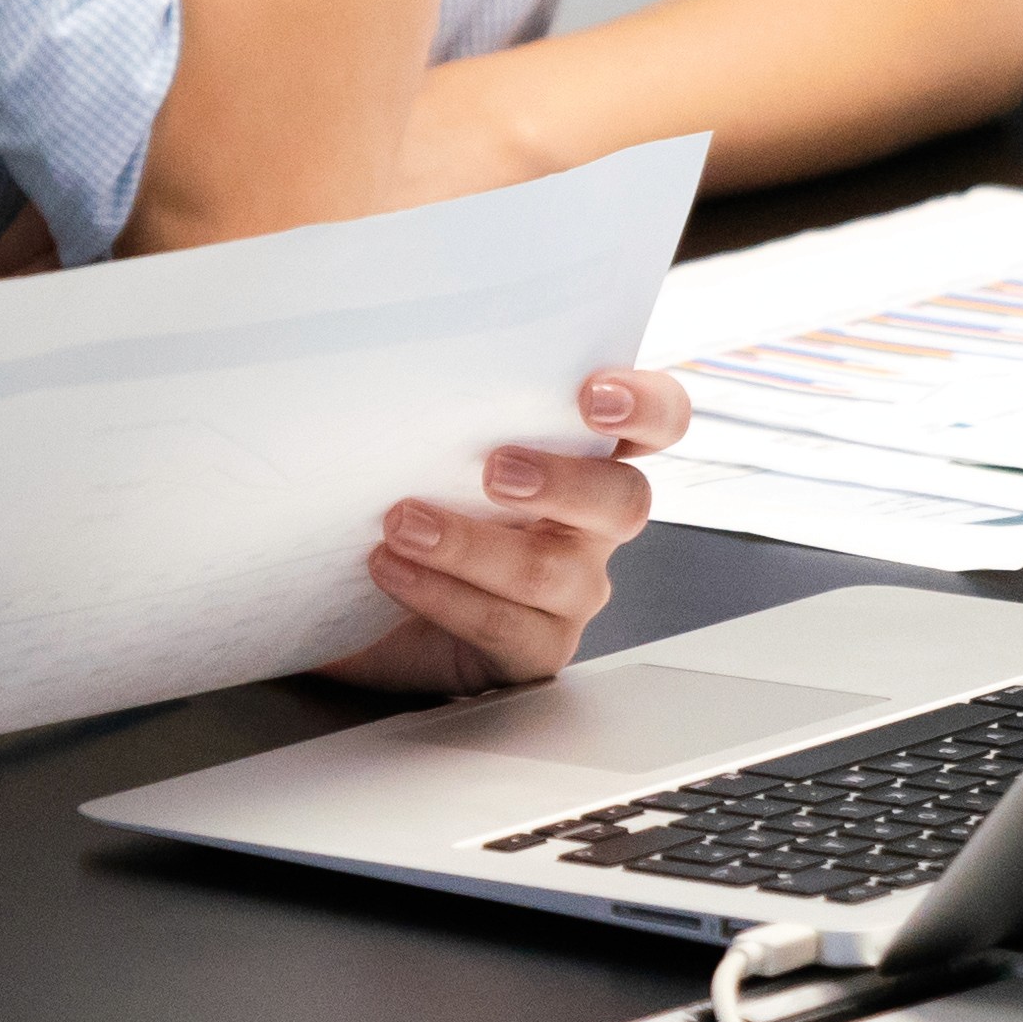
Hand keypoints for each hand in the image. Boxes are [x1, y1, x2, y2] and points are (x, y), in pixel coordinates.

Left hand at [326, 360, 686, 691]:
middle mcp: (590, 526)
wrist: (367, 608)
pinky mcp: (535, 647)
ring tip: (404, 524)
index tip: (593, 394)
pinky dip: (441, 593)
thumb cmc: (411, 515)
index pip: (656, 421)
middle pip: (624, 500)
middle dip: (562, 482)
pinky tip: (392, 569)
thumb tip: (404, 374)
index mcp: (584, 460)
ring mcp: (571, 591)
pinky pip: (505, 625)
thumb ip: (451, 416)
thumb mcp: (430, 454)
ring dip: (470, 543)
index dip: (645, 405)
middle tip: (494, 469)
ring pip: (551, 570)